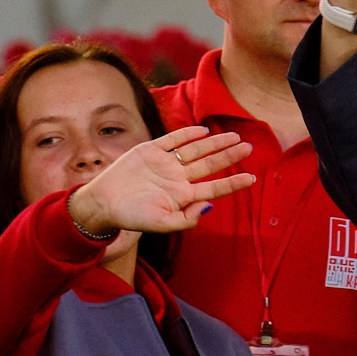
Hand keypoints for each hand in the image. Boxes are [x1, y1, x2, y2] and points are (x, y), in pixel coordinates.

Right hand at [67, 125, 252, 236]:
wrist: (103, 202)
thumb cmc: (132, 217)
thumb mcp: (161, 224)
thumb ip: (186, 219)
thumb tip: (208, 206)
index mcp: (182, 196)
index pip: (214, 188)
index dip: (233, 183)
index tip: (252, 178)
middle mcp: (177, 178)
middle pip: (209, 165)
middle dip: (229, 156)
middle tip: (250, 147)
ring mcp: (165, 163)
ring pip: (195, 150)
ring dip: (215, 143)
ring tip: (234, 137)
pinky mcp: (150, 151)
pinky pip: (173, 140)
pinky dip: (187, 134)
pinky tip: (203, 131)